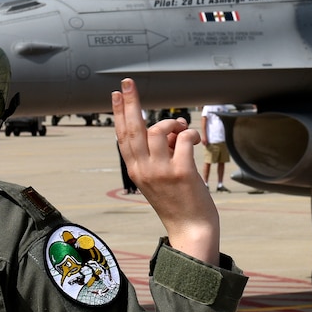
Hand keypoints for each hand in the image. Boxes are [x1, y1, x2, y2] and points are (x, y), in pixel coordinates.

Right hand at [113, 79, 220, 265]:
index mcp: (136, 170)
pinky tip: (194, 139)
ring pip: (160, 131)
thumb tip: (172, 129)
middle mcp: (144, 170)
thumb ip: (158, 154)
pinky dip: (190, 134)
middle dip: (131, 102)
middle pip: (134, 129)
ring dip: (173, 125)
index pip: (123, 136)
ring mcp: (161, 172)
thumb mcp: (158, 179)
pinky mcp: (181, 173)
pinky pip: (183, 140)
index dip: (120, 113)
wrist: (191, 230)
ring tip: (182, 131)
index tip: (118, 94)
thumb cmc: (178, 202)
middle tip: (128, 82)